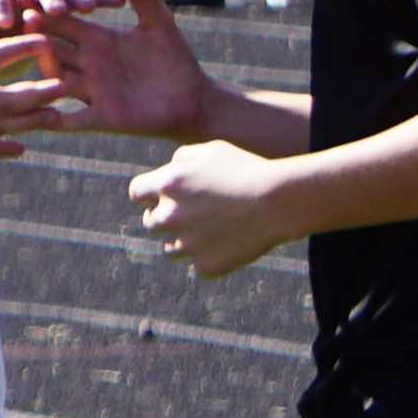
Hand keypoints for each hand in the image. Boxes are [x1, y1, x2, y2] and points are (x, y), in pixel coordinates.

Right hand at [25, 0, 220, 137]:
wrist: (193, 101)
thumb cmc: (176, 61)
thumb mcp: (160, 26)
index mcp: (97, 40)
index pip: (64, 22)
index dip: (46, 10)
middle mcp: (87, 65)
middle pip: (53, 48)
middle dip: (34, 36)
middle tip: (14, 19)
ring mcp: (91, 92)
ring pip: (55, 80)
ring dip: (40, 69)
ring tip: (24, 57)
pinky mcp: (100, 117)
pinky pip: (70, 119)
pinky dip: (51, 118)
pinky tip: (35, 114)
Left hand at [133, 138, 293, 275]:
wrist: (280, 202)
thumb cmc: (249, 170)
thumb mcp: (213, 151)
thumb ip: (181, 160)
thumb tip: (167, 172)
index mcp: (167, 185)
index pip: (137, 193)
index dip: (149, 195)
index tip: (163, 196)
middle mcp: (170, 216)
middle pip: (152, 223)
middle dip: (167, 218)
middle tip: (192, 215)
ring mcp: (188, 244)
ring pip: (170, 249)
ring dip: (184, 241)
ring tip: (210, 232)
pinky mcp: (207, 265)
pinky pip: (198, 266)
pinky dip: (210, 258)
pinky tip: (229, 246)